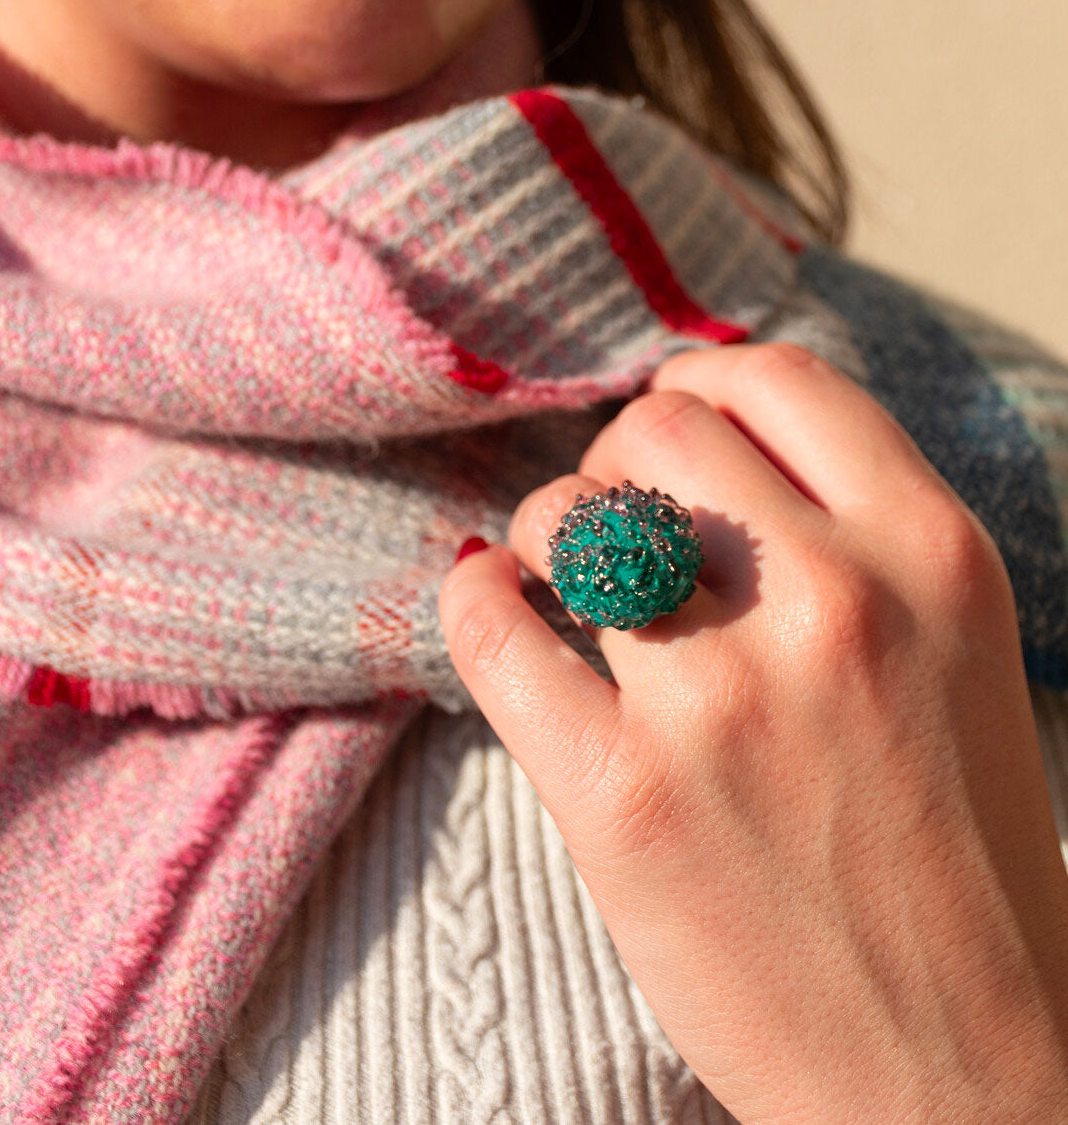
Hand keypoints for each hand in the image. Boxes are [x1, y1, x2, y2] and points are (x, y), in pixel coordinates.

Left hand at [437, 341, 1067, 1124]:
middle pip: (658, 432)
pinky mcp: (619, 795)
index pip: (777, 383)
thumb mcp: (958, 655)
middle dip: (620, 457)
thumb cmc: (962, 864)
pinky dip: (474, 597)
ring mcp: (719, 700)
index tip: (669, 411)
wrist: (963, 1077)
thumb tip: (718, 455)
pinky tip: (493, 604)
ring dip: (550, 534)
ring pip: (567, 518)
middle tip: (617, 513)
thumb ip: (857, 538)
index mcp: (933, 555)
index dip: (702, 382)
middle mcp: (832, 603)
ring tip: (566, 580)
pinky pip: (492, 629)